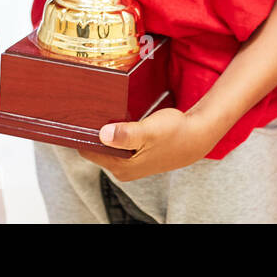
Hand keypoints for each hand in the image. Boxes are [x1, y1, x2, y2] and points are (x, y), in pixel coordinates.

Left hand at [79, 107, 218, 182]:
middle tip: (90, 107)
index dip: (82, 133)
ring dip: (103, 131)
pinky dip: (114, 132)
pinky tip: (116, 118)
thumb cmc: (175, 132)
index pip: (88, 151)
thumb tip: (102, 135)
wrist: (197, 137)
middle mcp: (122, 169)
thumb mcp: (150, 130)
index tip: (78, 114)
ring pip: (105, 146)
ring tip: (102, 110)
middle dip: (92, 131)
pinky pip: (116, 145)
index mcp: (122, 166)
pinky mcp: (135, 157)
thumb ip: (126, 134)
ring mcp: (129, 165)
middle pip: (95, 149)